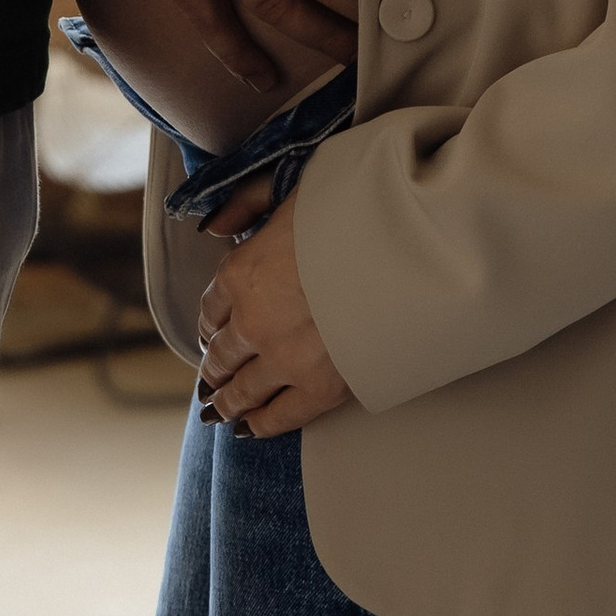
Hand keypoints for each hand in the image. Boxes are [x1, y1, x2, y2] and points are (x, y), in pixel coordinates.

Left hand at [196, 196, 349, 435]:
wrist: (406, 245)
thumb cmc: (352, 207)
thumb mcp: (287, 186)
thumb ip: (245, 203)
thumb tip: (211, 228)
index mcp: (241, 272)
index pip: (210, 308)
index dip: (210, 322)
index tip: (213, 331)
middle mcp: (253, 321)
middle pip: (221, 355)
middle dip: (214, 367)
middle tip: (211, 378)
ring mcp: (285, 359)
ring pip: (241, 391)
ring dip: (227, 401)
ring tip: (221, 409)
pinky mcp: (320, 387)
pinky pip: (279, 416)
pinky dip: (260, 425)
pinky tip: (248, 429)